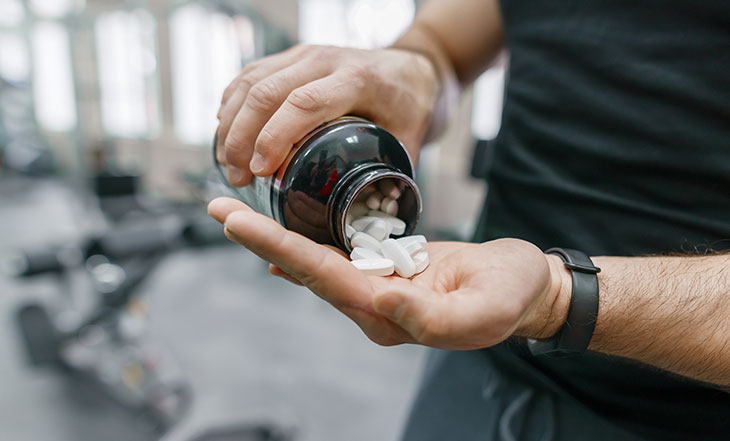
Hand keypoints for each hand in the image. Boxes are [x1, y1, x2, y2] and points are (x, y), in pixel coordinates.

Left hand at [208, 197, 570, 347]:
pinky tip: (280, 238)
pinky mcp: (387, 271)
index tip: (240, 223)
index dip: (278, 248)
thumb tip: (379, 301)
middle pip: (306, 268)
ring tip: (237, 214)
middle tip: (219, 208)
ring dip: (275, 236)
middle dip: (261, 238)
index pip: (322, 278)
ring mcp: (378, 289)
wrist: (527, 290)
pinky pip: (337, 257)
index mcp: (390, 316)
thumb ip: (431, 316)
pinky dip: (305, 244)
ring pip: (316, 261)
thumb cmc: (511, 296)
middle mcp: (373, 306)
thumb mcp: (482, 309)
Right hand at [215, 45, 438, 186]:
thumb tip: (371, 221)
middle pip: (267, 91)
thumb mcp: (410, 141)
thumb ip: (392, 178)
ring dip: (231, 123)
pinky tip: (227, 134)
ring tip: (228, 163)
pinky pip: (249, 75)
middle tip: (237, 177)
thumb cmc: (408, 106)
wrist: (410, 67)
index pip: (305, 103)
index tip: (259, 171)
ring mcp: (305, 54)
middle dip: (242, 137)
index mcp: (357, 79)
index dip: (275, 137)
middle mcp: (326, 60)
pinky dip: (232, 105)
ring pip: (251, 81)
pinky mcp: (291, 57)